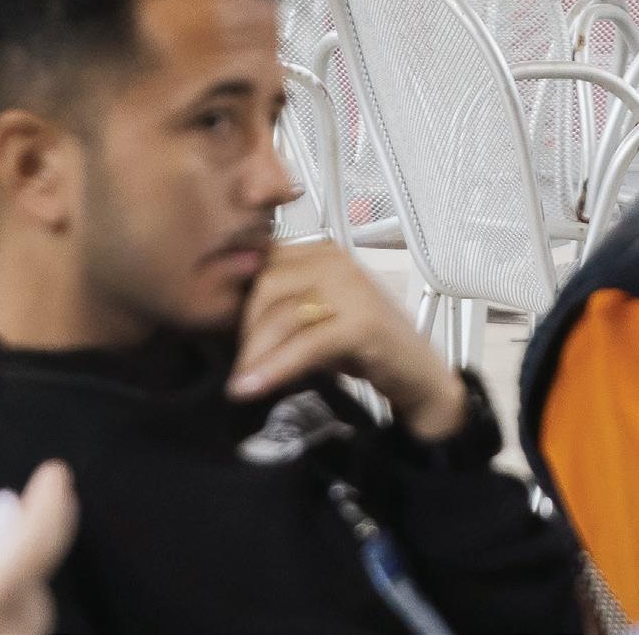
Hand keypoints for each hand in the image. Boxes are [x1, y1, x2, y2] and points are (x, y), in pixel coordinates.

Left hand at [227, 239, 468, 439]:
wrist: (418, 374)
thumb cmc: (362, 347)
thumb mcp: (312, 319)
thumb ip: (277, 308)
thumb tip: (221, 316)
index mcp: (320, 251)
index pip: (260, 263)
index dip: (236, 300)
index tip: (220, 334)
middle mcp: (335, 260)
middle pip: (265, 284)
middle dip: (245, 330)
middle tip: (239, 366)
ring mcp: (352, 287)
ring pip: (282, 314)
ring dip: (255, 354)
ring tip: (241, 384)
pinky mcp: (362, 321)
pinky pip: (306, 343)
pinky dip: (275, 368)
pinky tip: (252, 388)